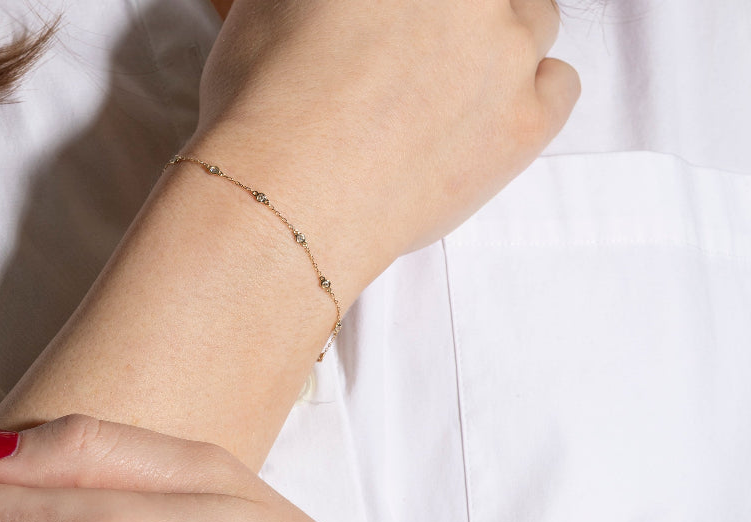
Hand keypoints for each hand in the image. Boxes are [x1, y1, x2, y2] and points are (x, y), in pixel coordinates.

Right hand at [191, 0, 579, 291]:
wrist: (285, 201)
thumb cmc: (263, 107)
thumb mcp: (266, 8)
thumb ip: (311, 1)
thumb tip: (332, 13)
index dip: (413, 11)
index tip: (403, 24)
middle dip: (459, 16)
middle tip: (424, 52)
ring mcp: (506, 47)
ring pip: (534, 18)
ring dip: (499, 43)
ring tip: (449, 88)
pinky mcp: (525, 119)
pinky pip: (560, 85)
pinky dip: (531, 95)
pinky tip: (484, 118)